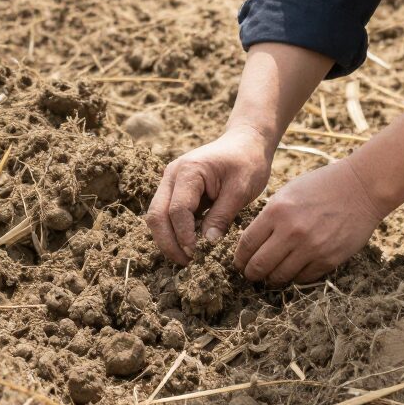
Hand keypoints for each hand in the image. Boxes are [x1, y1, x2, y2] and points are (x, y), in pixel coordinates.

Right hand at [147, 123, 273, 266]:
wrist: (246, 142)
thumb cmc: (247, 162)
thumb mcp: (240, 189)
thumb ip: (222, 216)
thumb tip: (207, 243)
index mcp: (188, 171)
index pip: (177, 210)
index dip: (184, 235)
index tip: (197, 254)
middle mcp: (172, 175)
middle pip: (156, 215)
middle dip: (168, 242)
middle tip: (186, 263)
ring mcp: (170, 182)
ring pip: (156, 216)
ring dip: (168, 239)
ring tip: (187, 258)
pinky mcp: (174, 190)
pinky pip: (166, 214)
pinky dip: (173, 231)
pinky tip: (188, 245)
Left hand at [233, 158, 385, 287]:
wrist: (361, 188)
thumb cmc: (321, 186)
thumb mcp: (288, 192)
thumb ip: (269, 216)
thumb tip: (252, 242)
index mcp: (277, 211)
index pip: (247, 244)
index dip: (239, 258)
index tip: (239, 263)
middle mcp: (292, 231)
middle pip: (259, 265)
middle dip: (251, 273)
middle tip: (251, 274)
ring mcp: (311, 247)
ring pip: (280, 276)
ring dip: (272, 279)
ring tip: (271, 276)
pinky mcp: (329, 259)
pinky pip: (303, 278)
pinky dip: (295, 277)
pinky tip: (293, 270)